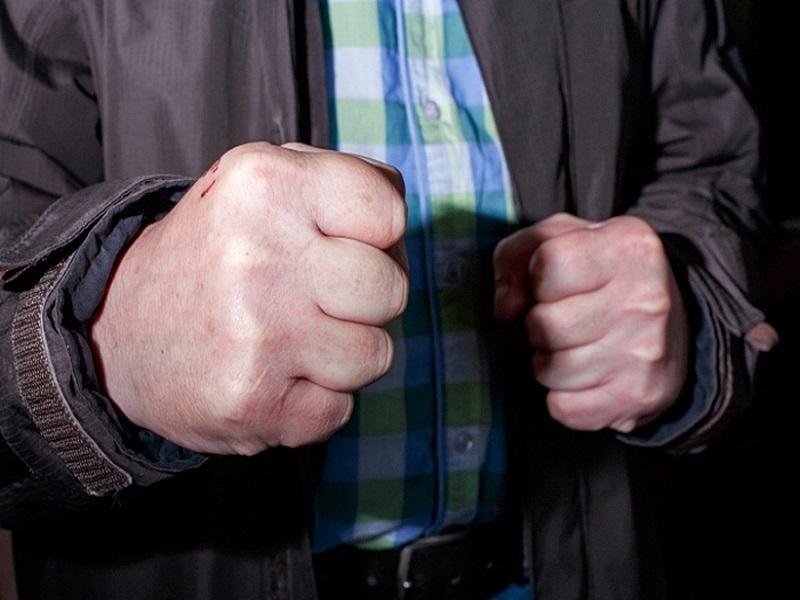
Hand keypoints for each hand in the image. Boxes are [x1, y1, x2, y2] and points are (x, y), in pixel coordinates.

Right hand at [90, 142, 408, 453]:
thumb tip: (398, 210)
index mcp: (265, 185)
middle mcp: (258, 254)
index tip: (344, 243)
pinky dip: (315, 402)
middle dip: (366, 300)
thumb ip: (340, 181)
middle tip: (316, 297)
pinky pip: (339, 410)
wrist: (118, 332)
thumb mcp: (262, 183)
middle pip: (391, 290)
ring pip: (374, 356)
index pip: (389, 212)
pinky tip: (273, 378)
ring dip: (343, 355)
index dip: (379, 236)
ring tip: (292, 339)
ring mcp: (255, 333)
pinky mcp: (251, 402)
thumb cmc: (216, 253)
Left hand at [493, 213, 688, 432]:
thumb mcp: (561, 240)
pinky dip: (564, 397)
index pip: (547, 263)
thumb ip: (516, 255)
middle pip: (543, 323)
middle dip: (539, 325)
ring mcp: (644, 353)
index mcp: (629, 246)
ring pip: (549, 370)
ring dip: (549, 363)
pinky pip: (562, 407)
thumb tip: (505, 308)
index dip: (537, 278)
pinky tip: (586, 377)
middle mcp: (646, 299)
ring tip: (576, 347)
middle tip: (564, 320)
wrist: (675, 327)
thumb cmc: (602, 277)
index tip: (554, 284)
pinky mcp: (637, 397)